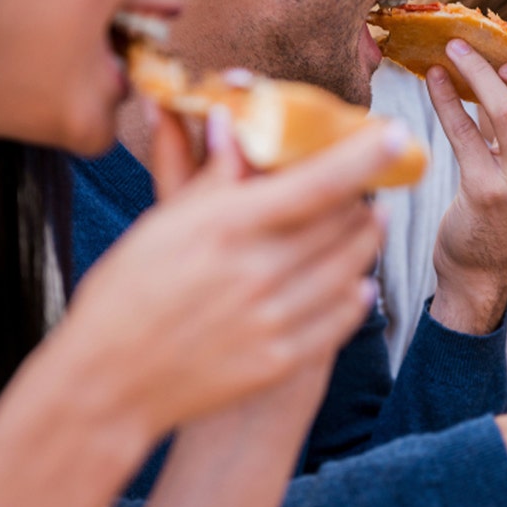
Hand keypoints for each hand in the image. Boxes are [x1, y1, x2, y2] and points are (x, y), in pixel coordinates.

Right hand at [54, 110, 410, 435]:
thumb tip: (231, 122)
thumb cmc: (124, 293)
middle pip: (341, 224)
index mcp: (225, 228)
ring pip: (350, 269)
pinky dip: (357, 294)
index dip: (363, 157)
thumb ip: (210, 179)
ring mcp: (272, 321)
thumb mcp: (160, 226)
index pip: (314, 184)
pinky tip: (357, 281)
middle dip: (366, 198)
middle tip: (375, 185)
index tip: (397, 136)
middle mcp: (256, 272)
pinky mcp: (280, 361)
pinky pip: (341, 319)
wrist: (109, 383)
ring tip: (372, 223)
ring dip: (367, 241)